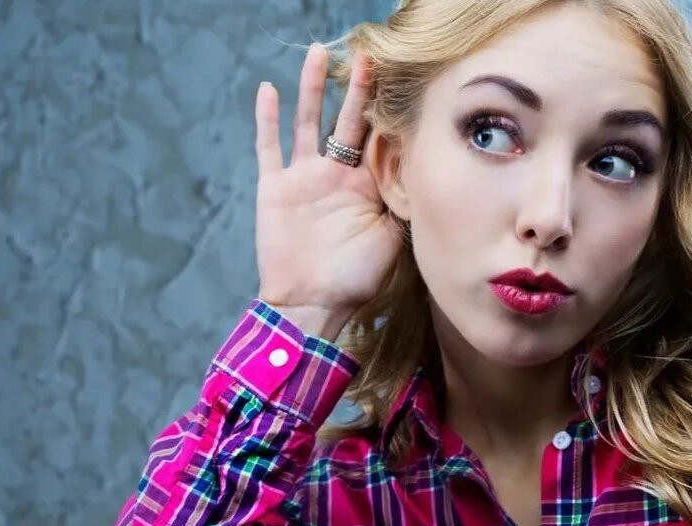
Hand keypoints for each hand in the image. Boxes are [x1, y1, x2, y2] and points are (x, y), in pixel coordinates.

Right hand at [253, 44, 403, 337]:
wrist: (312, 306)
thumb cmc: (358, 280)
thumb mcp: (393, 236)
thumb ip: (403, 199)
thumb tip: (424, 165)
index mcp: (367, 186)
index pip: (378, 138)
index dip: (386, 109)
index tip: (400, 77)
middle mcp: (336, 176)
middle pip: (347, 121)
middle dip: (357, 89)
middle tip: (368, 54)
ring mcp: (304, 179)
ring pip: (308, 122)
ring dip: (313, 89)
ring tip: (319, 54)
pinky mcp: (275, 188)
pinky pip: (269, 147)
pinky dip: (267, 119)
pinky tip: (268, 90)